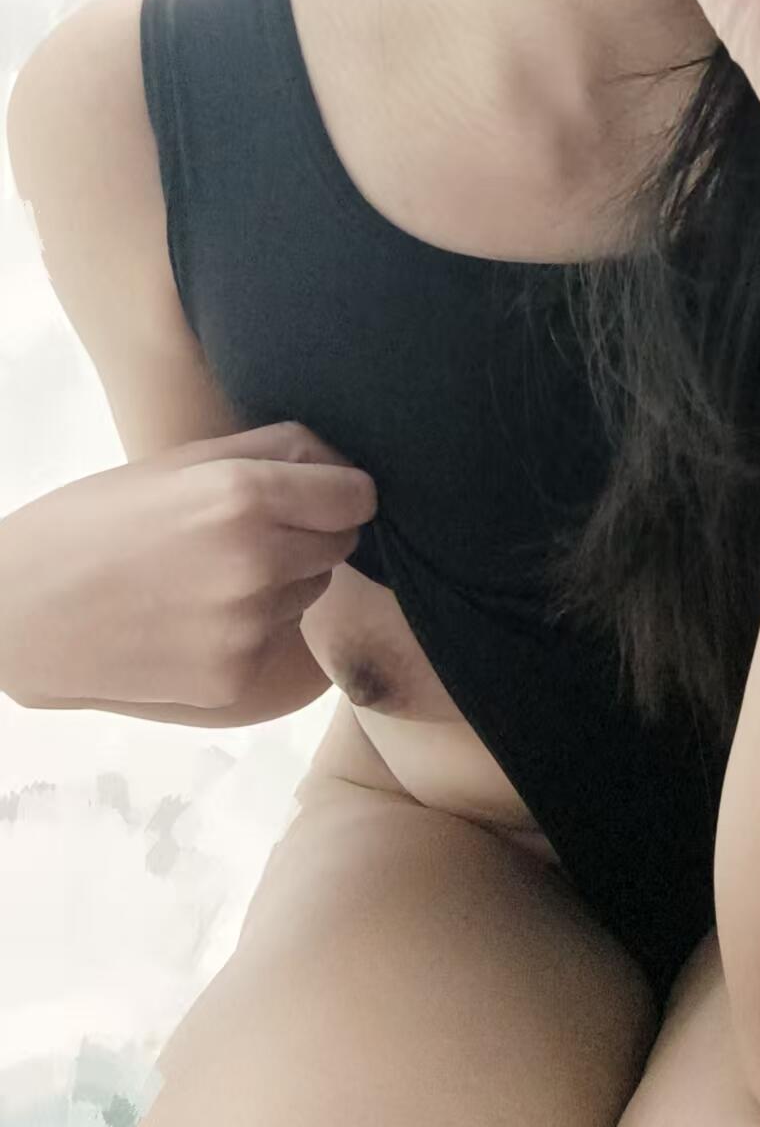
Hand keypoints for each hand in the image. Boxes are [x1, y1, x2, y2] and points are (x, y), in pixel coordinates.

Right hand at [0, 422, 376, 709]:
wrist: (23, 613)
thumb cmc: (99, 522)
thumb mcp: (181, 462)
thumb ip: (276, 450)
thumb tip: (348, 465)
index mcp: (244, 495)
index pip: (359, 496)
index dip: (342, 493)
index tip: (322, 495)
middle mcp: (258, 562)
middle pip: (341, 545)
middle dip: (312, 534)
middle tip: (252, 534)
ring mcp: (248, 626)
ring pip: (312, 593)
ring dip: (284, 582)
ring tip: (213, 576)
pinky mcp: (236, 676)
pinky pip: (278, 640)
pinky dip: (253, 629)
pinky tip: (197, 619)